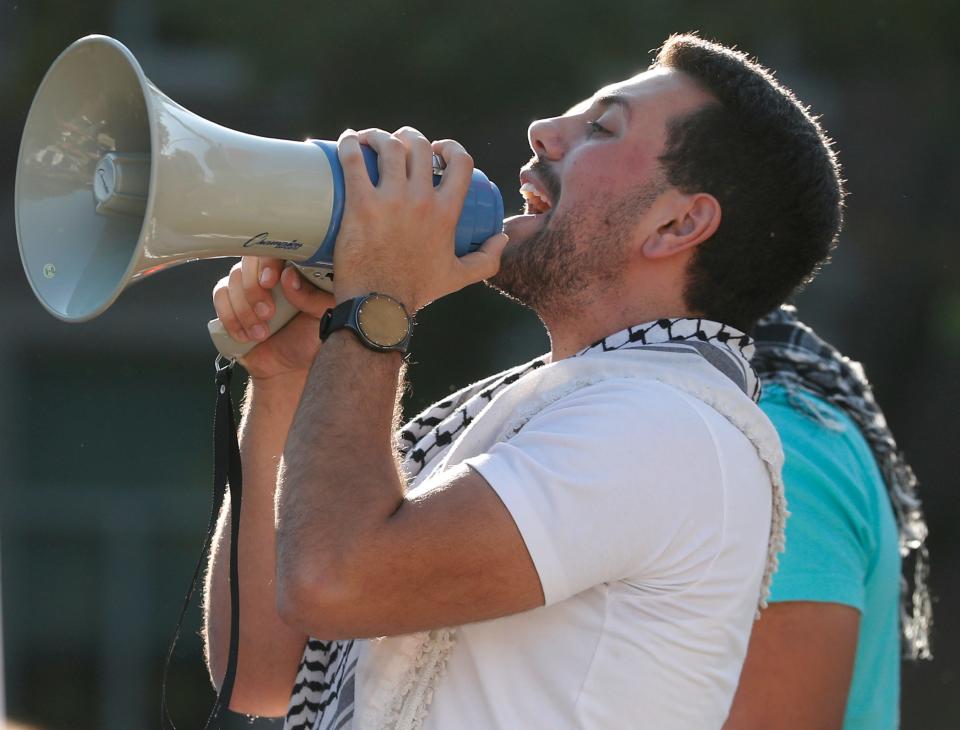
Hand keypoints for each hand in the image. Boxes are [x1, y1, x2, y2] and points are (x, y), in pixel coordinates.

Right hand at [212, 257, 334, 379]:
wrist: (289, 370)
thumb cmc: (311, 340)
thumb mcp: (324, 317)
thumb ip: (314, 297)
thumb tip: (290, 277)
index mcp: (297, 269)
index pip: (279, 249)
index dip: (270, 261)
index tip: (271, 281)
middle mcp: (272, 273)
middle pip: (249, 260)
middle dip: (254, 289)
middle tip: (268, 313)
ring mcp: (250, 286)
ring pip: (233, 279)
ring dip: (244, 309)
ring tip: (262, 332)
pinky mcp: (232, 302)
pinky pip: (220, 297)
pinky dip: (231, 317)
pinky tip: (247, 335)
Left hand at [332, 127, 507, 312]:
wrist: (379, 306)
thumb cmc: (416, 290)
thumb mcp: (459, 276)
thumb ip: (487, 260)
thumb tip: (501, 238)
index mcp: (447, 211)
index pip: (459, 160)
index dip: (448, 146)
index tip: (435, 149)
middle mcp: (421, 200)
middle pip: (419, 145)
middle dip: (409, 136)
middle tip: (396, 145)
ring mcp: (390, 200)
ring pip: (389, 146)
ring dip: (379, 135)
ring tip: (369, 141)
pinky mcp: (360, 205)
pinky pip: (353, 161)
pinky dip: (349, 143)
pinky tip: (347, 140)